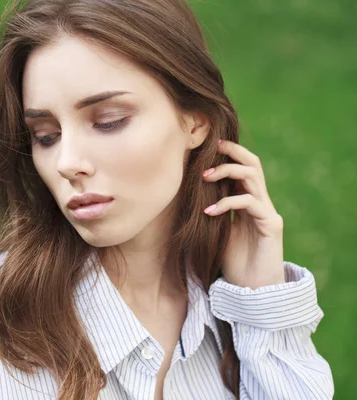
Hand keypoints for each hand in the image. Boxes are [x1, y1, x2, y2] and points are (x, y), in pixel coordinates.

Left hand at [202, 139, 284, 288]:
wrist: (253, 292)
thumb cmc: (232, 263)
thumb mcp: (214, 232)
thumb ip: (208, 213)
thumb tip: (181, 197)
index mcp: (247, 202)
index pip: (242, 168)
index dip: (228, 154)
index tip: (206, 146)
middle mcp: (260, 203)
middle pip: (253, 164)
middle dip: (233, 152)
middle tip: (212, 148)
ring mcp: (267, 212)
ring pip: (253, 178)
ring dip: (227, 171)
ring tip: (204, 177)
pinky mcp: (271, 225)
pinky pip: (250, 203)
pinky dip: (227, 203)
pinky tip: (208, 212)